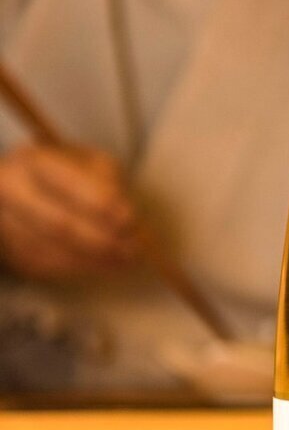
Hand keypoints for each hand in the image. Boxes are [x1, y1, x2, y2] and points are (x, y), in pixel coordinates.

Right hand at [0, 144, 139, 279]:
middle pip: (57, 224)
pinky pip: (45, 265)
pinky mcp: (10, 248)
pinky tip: (106, 266)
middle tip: (134, 249)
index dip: (100, 204)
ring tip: (127, 260)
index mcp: (35, 161)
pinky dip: (80, 267)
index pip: (67, 185)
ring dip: (94, 258)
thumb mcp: (95, 165)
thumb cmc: (73, 174)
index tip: (131, 219)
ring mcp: (5, 220)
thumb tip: (127, 219)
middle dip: (101, 240)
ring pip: (51, 248)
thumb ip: (109, 186)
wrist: (34, 188)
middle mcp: (12, 190)